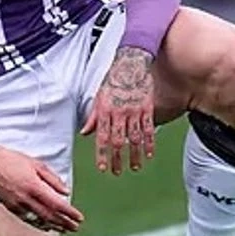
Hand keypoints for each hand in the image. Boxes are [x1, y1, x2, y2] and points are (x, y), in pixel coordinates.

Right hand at [0, 146, 83, 232]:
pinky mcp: (11, 208)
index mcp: (34, 186)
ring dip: (54, 226)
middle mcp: (26, 199)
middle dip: (65, 223)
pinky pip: (28, 219)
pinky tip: (47, 227)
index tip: (79, 217)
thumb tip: (66, 192)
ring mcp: (18, 205)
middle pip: (50, 216)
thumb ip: (53, 179)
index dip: (69, 213)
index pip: (57, 204)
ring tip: (65, 230)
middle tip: (75, 227)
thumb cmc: (13, 160)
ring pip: (40, 220)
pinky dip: (40, 224)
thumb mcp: (37, 164)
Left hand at [81, 46, 155, 174]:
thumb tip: (84, 132)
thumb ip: (92, 117)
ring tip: (134, 167)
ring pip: (134, 138)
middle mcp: (119, 112)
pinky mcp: (147, 108)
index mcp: (105, 110)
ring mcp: (134, 111)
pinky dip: (149, 143)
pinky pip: (149, 129)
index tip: (102, 167)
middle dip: (117, 159)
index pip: (102, 137)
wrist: (131, 64)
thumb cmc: (113, 80)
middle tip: (117, 172)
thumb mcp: (98, 97)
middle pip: (118, 141)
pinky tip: (149, 153)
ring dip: (134, 155)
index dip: (102, 154)